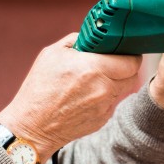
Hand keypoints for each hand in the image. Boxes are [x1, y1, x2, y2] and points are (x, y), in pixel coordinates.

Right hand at [0, 33, 141, 161]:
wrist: (31, 126)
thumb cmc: (38, 89)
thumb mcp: (52, 54)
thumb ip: (77, 40)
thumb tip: (93, 37)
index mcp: (93, 68)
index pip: (131, 61)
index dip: (130, 54)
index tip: (124, 50)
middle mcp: (103, 88)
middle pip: (132, 75)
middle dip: (126, 66)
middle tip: (114, 62)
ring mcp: (104, 107)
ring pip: (123, 89)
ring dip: (116, 81)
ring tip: (96, 78)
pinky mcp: (102, 119)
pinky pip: (112, 102)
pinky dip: (106, 96)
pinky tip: (88, 95)